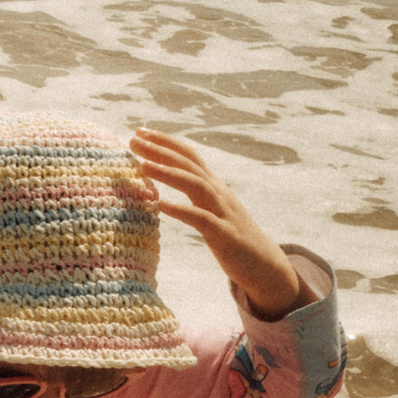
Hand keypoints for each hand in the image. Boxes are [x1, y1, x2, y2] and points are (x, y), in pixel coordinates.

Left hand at [130, 128, 309, 320]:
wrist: (264, 265)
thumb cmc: (232, 238)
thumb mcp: (211, 211)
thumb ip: (193, 196)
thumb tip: (167, 187)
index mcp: (213, 186)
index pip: (189, 156)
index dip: (166, 142)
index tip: (139, 132)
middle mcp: (219, 193)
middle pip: (189, 164)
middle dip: (161, 149)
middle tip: (133, 139)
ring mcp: (223, 212)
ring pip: (195, 185)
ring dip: (169, 173)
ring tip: (143, 165)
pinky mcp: (224, 234)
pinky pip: (201, 219)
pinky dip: (180, 210)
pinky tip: (160, 205)